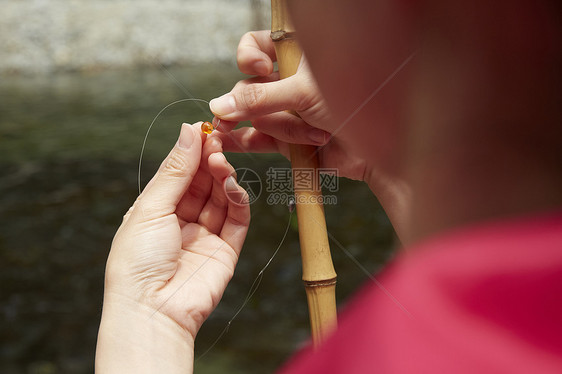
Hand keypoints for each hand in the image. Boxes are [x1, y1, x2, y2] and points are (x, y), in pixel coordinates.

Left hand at [96, 123, 249, 372]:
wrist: (152, 311)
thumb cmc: (137, 262)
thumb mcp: (150, 208)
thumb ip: (175, 170)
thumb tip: (188, 131)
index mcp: (156, 211)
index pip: (179, 174)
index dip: (191, 152)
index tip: (203, 130)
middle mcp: (181, 221)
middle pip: (202, 183)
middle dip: (209, 160)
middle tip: (218, 140)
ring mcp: (205, 236)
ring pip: (221, 197)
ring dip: (223, 176)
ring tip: (222, 161)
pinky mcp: (226, 250)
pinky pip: (237, 220)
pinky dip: (238, 200)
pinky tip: (233, 185)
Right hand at [208, 31, 410, 239]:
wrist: (378, 152)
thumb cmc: (352, 107)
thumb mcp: (304, 93)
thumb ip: (259, 98)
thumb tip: (220, 105)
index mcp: (297, 56)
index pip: (256, 45)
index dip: (249, 56)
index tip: (259, 69)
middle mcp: (288, 81)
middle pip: (250, 87)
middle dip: (267, 105)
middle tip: (269, 113)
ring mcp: (286, 111)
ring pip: (258, 118)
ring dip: (286, 130)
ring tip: (318, 135)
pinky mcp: (286, 139)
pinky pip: (257, 139)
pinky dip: (245, 143)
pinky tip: (228, 144)